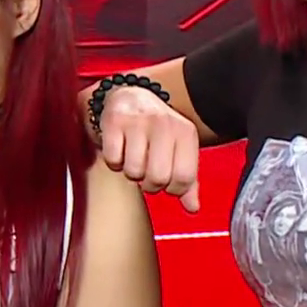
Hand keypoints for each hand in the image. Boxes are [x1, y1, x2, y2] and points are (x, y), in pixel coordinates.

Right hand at [88, 83, 200, 211]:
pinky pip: (113, 160)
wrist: (130, 97)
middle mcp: (164, 124)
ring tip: (133, 159)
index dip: (173, 189)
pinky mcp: (115, 121)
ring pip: (133, 171)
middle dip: (149, 184)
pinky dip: (114, 162)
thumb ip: (187, 180)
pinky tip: (120, 151)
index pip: (184, 177)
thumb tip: (193, 208)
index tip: (166, 182)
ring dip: (131, 173)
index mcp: (185, 132)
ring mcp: (139, 121)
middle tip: (147, 174)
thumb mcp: (178, 150)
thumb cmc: (157, 131)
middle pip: (158, 177)